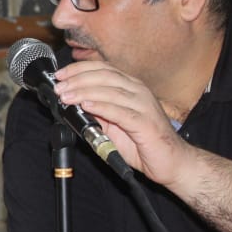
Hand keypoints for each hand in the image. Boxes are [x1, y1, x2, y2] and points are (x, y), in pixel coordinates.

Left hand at [52, 61, 193, 185]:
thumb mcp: (113, 125)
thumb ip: (97, 113)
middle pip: (104, 76)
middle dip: (78, 79)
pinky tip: (86, 105)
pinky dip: (101, 107)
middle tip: (59, 86)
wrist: (172, 162)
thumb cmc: (144, 143)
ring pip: (110, 91)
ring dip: (84, 92)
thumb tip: (75, 105)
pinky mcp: (145, 122)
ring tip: (66, 96)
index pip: (103, 69)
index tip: (60, 75)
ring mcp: (144, 105)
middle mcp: (138, 91)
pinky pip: (120, 111)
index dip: (80, 69)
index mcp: (131, 87)